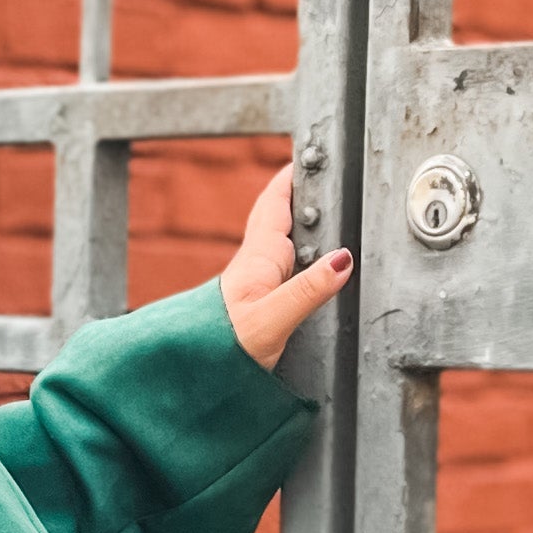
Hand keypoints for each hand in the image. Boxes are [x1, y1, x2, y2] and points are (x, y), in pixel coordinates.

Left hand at [221, 163, 352, 367]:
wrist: (190, 376)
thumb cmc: (222, 350)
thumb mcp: (272, 321)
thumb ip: (307, 291)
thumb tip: (343, 260)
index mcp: (258, 260)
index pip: (274, 204)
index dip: (289, 178)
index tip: (306, 156)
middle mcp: (253, 266)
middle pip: (274, 218)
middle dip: (293, 195)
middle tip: (313, 176)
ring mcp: (250, 285)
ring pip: (276, 242)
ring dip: (294, 224)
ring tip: (316, 212)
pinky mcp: (251, 304)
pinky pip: (278, 266)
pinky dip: (293, 254)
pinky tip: (299, 266)